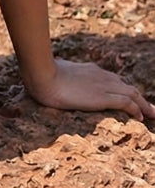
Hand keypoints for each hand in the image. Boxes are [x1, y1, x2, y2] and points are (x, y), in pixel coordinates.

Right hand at [25, 57, 154, 121]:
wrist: (43, 75)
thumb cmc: (42, 73)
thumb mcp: (54, 71)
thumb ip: (60, 74)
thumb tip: (50, 75)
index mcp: (90, 70)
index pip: (112, 79)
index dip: (121, 89)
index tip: (128, 96)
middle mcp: (101, 76)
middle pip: (126, 86)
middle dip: (138, 97)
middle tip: (149, 108)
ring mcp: (103, 86)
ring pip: (132, 94)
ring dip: (144, 105)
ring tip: (152, 114)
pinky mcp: (103, 97)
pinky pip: (127, 103)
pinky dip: (137, 110)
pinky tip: (141, 118)